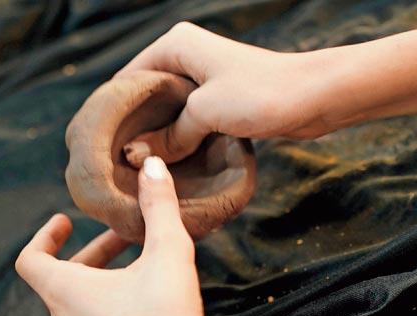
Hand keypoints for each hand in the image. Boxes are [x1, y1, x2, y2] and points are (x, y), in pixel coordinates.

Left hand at [15, 157, 205, 315]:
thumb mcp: (168, 254)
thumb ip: (159, 206)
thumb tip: (151, 165)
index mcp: (64, 293)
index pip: (29, 259)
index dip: (44, 235)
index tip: (66, 221)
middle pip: (59, 277)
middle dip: (92, 252)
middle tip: (123, 236)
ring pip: (76, 302)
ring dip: (102, 278)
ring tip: (140, 263)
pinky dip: (106, 304)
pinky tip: (143, 299)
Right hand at [118, 22, 332, 165]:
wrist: (317, 96)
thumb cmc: (261, 93)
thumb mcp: (203, 113)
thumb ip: (166, 137)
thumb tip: (134, 159)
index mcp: (174, 45)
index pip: (124, 80)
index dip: (112, 115)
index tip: (100, 149)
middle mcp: (184, 56)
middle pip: (143, 99)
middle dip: (132, 130)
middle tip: (116, 165)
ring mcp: (201, 79)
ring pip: (165, 114)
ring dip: (156, 139)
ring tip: (136, 170)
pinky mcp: (218, 99)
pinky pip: (185, 122)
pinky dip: (177, 141)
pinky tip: (166, 165)